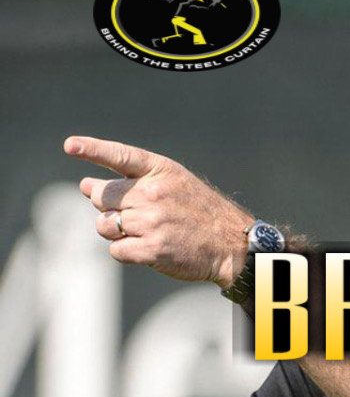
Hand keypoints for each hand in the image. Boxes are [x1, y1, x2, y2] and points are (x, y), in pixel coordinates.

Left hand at [64, 135, 253, 288]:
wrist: (231, 244)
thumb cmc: (199, 212)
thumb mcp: (174, 183)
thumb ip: (131, 182)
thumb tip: (85, 186)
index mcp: (161, 171)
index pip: (120, 156)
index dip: (93, 149)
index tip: (71, 145)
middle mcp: (154, 193)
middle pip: (102, 197)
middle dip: (108, 207)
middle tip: (133, 214)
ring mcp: (152, 221)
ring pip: (104, 225)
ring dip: (116, 232)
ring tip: (144, 232)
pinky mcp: (152, 249)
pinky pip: (116, 250)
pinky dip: (126, 251)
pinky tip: (148, 248)